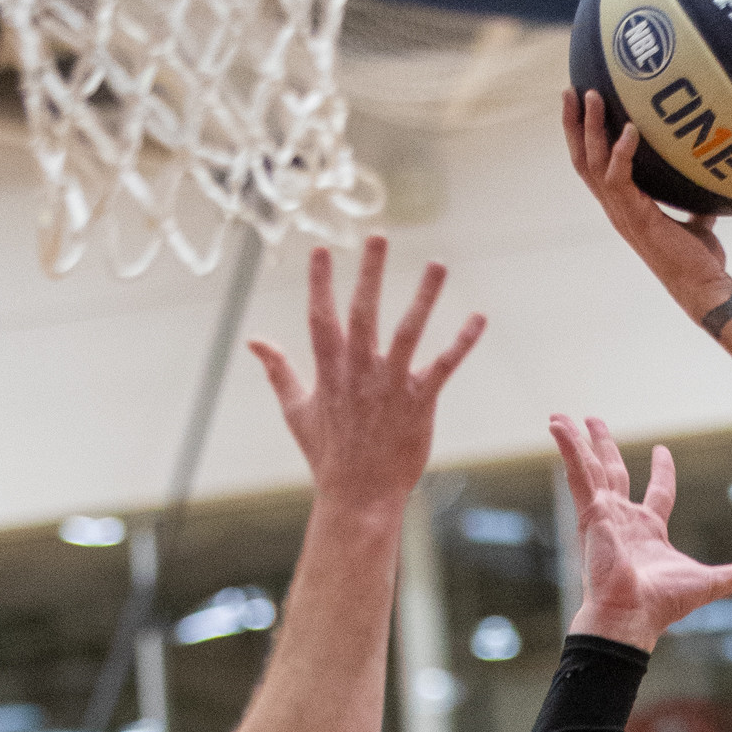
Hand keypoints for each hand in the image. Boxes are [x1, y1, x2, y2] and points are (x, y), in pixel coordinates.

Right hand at [248, 239, 484, 513]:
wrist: (360, 496)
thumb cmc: (328, 455)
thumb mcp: (296, 411)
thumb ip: (278, 370)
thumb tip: (254, 340)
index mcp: (329, 371)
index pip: (321, 317)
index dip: (320, 283)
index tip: (322, 249)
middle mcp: (359, 373)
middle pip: (363, 313)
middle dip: (370, 274)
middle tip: (378, 236)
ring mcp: (391, 386)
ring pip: (408, 332)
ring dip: (424, 297)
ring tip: (437, 264)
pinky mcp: (420, 403)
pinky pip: (444, 366)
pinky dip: (462, 342)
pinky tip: (478, 318)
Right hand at [552, 415, 731, 649]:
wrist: (631, 614)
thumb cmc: (663, 604)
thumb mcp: (712, 583)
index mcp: (649, 532)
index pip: (658, 493)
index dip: (661, 471)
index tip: (662, 451)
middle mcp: (623, 521)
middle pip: (615, 473)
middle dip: (605, 447)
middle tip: (594, 422)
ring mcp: (604, 515)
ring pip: (591, 468)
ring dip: (578, 441)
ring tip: (561, 417)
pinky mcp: (589, 512)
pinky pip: (577, 472)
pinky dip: (568, 448)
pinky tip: (557, 426)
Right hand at [564, 90, 731, 324]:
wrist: (703, 287)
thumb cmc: (700, 260)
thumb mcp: (697, 222)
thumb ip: (693, 200)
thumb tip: (707, 180)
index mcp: (623, 207)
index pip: (592, 167)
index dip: (582, 137)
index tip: (580, 106)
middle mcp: (615, 209)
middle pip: (582, 159)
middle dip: (573, 124)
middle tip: (572, 90)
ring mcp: (622, 213)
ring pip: (593, 163)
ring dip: (590, 127)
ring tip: (592, 95)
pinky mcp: (636, 217)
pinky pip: (619, 177)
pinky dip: (622, 151)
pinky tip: (631, 128)